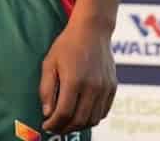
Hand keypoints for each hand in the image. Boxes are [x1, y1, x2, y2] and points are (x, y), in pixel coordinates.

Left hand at [40, 18, 116, 133]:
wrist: (92, 31)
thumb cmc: (67, 45)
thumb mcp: (49, 63)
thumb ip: (46, 89)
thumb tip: (47, 112)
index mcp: (74, 80)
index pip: (64, 113)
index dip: (54, 124)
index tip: (46, 125)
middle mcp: (92, 87)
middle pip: (79, 120)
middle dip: (65, 128)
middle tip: (55, 128)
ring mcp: (105, 88)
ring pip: (93, 119)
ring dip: (78, 126)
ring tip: (66, 123)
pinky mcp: (113, 88)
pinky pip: (103, 112)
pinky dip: (92, 119)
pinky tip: (81, 115)